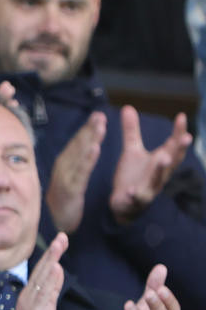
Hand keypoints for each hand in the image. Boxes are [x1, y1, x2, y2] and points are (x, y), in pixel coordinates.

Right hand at [9, 231, 66, 309]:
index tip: (60, 242)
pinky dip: (51, 280)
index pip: (43, 272)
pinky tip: (57, 268)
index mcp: (32, 296)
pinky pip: (45, 294)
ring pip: (43, 278)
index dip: (52, 257)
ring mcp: (32, 303)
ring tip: (60, 244)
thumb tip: (57, 274)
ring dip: (52, 260)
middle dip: (52, 253)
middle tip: (62, 236)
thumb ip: (50, 292)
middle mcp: (29, 296)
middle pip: (42, 270)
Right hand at [45, 110, 103, 234]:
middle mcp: (62, 169)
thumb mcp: (66, 182)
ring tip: (100, 126)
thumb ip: (72, 167)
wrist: (51, 226)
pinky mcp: (70, 191)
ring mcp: (65, 179)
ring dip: (90, 139)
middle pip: (78, 146)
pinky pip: (81, 173)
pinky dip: (88, 160)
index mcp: (63, 167)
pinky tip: (96, 149)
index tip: (98, 116)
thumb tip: (79, 152)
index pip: (76, 145)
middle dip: (89, 130)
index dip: (86, 130)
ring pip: (79, 156)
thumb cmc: (61, 204)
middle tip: (100, 115)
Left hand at [111, 107, 191, 223]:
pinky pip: (137, 198)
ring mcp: (150, 188)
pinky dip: (135, 194)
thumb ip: (132, 131)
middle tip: (186, 137)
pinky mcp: (137, 200)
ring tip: (164, 158)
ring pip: (158, 179)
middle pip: (173, 161)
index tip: (181, 116)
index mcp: (160, 160)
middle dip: (179, 149)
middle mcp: (160, 174)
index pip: (173, 144)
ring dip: (161, 169)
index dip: (178, 131)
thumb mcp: (132, 151)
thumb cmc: (133, 175)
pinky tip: (131, 191)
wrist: (124, 203)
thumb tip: (128, 107)